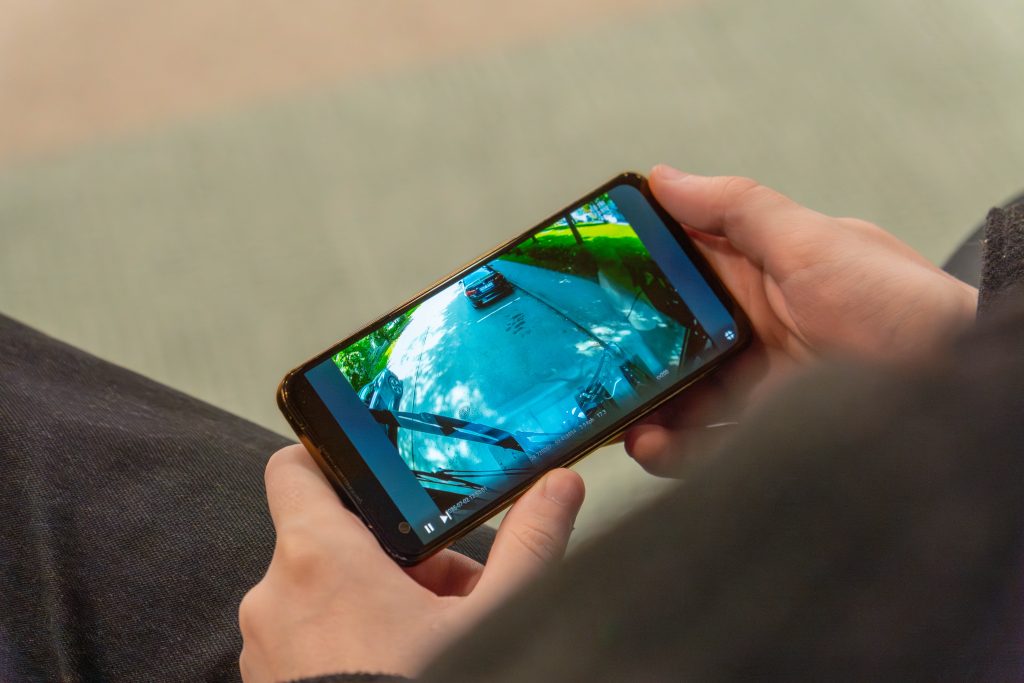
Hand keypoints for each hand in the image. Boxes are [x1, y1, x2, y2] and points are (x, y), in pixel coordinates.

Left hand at [239, 444, 584, 681]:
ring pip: (321, 591)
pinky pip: (305, 637)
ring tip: (430, 637)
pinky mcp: (269, 681)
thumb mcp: (492, 619)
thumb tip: (559, 488)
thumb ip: (528, 545)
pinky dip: (347, 638)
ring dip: (373, 600)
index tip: (377, 477)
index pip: (295, 466)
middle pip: (334, 538)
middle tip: (447, 591)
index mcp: (319, 555)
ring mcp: (265, 644)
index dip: (334, 460)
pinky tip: (398, 664)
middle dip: (394, 556)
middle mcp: (275, 593)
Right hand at [625, 165, 977, 475]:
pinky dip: (669, 446)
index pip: (684, 262)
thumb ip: (739, 211)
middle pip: (672, 334)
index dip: (637, 267)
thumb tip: (667, 178)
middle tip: (587, 354)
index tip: (590, 273)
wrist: (959, 397)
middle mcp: (756, 326)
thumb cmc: (902, 309)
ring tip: (609, 411)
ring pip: (681, 391)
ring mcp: (760, 383)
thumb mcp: (816, 243)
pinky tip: (648, 442)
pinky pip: (704, 442)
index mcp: (764, 271)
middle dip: (629, 345)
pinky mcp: (765, 433)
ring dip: (641, 400)